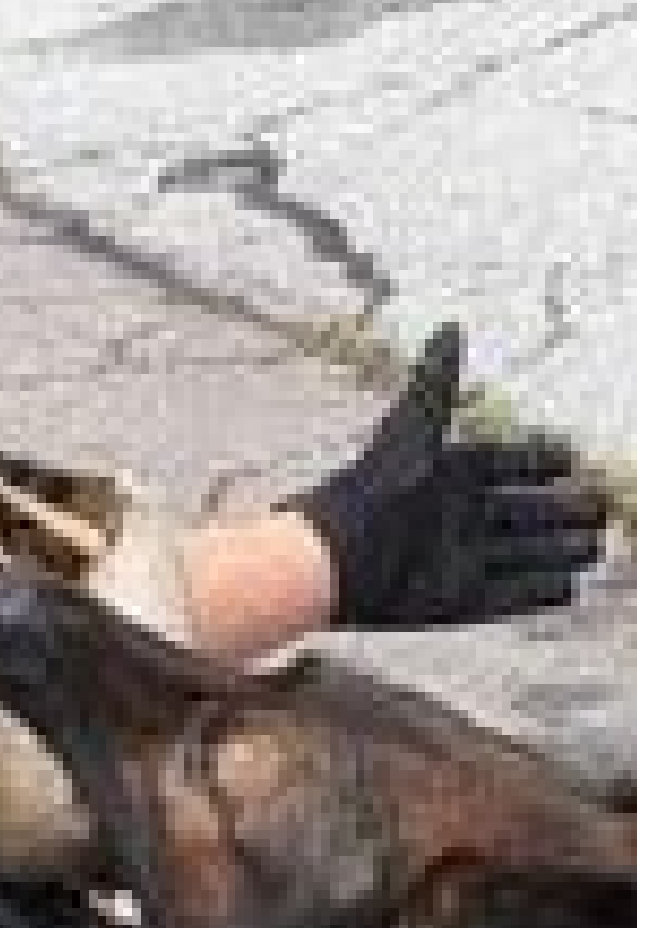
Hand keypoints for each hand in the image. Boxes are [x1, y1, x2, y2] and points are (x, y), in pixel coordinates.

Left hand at [290, 324, 609, 625]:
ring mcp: (459, 561)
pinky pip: (509, 598)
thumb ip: (435, 384)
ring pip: (526, 554)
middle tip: (599, 506)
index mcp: (451, 476)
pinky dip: (540, 592)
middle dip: (568, 510)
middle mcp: (459, 518)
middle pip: (528, 513)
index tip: (572, 457)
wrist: (328, 562)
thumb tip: (451, 326)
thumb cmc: (368, 493)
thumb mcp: (409, 433)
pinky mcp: (456, 602)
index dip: (544, 460)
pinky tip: (568, 586)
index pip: (511, 463)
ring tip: (594, 545)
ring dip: (562, 551)